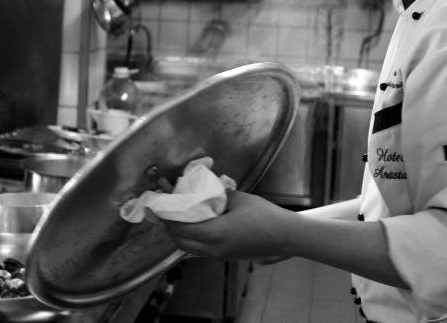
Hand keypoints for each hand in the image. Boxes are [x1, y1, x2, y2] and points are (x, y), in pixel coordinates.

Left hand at [162, 191, 294, 260]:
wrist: (287, 236)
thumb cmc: (265, 215)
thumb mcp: (239, 198)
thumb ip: (218, 194)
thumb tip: (205, 188)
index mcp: (214, 233)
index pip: (179, 227)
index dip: (167, 216)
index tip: (160, 203)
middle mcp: (213, 248)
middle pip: (180, 241)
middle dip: (170, 226)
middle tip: (167, 209)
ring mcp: (220, 255)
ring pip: (189, 248)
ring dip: (181, 234)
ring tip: (179, 216)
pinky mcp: (226, 257)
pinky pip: (201, 249)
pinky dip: (193, 238)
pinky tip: (198, 225)